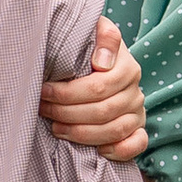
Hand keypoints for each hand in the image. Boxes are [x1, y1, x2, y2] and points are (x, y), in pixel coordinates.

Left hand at [41, 16, 147, 163]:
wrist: (99, 62)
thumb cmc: (89, 49)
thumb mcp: (94, 31)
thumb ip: (103, 36)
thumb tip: (102, 63)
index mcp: (127, 68)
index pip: (98, 87)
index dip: (68, 93)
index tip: (44, 91)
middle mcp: (136, 92)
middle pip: (103, 111)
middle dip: (67, 113)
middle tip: (43, 109)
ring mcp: (138, 112)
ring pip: (115, 130)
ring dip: (82, 133)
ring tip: (56, 128)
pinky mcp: (137, 130)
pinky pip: (137, 144)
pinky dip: (119, 150)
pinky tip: (97, 150)